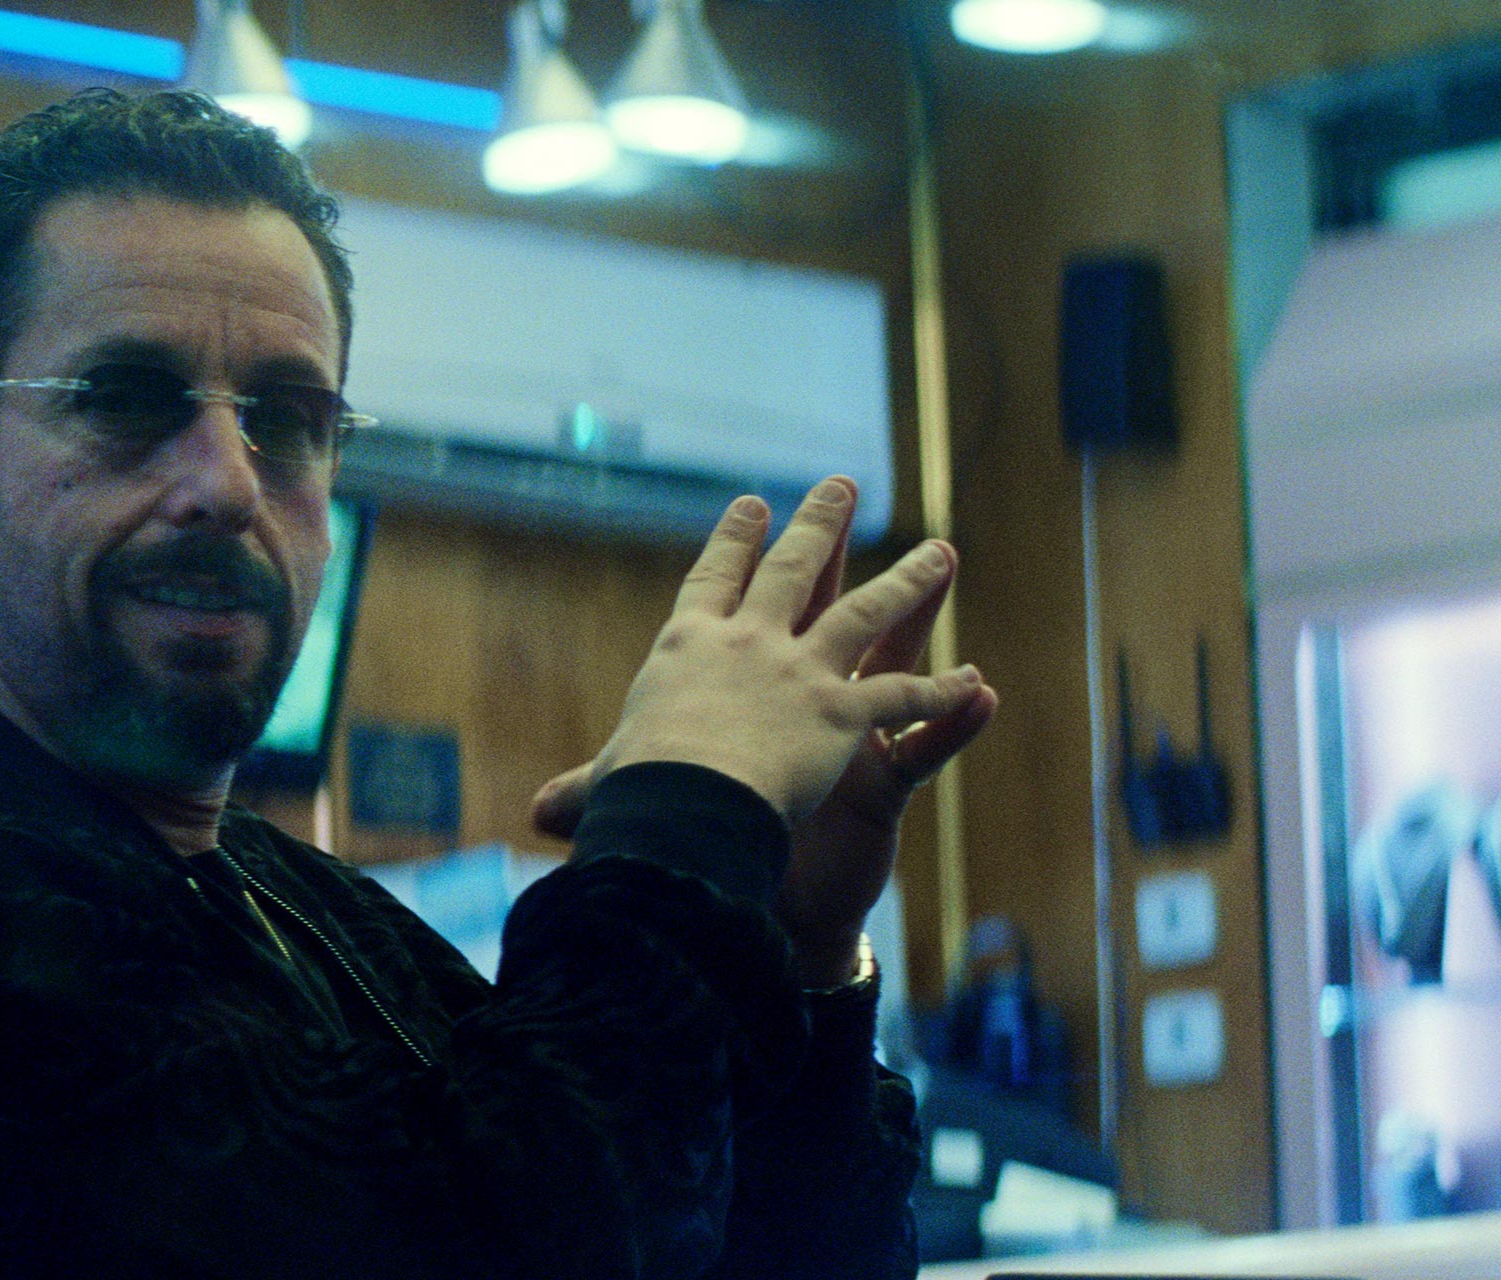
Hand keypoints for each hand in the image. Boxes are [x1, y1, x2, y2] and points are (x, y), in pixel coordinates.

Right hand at [530, 480, 992, 962]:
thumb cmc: (635, 788)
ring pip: (866, 613)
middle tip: (841, 486)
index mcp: (689, 647)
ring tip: (940, 552)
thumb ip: (585, 790)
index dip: (733, 542)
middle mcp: (749, 643)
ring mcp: (801, 671)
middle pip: (792, 571)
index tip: (750, 504)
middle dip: (820, 525)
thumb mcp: (605, 781)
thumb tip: (540, 813)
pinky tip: (974, 683)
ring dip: (909, 582)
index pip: (713, 582)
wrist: (685, 800)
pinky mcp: (843, 712)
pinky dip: (941, 693)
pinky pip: (902, 698)